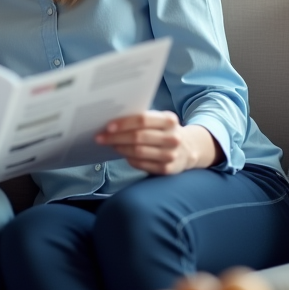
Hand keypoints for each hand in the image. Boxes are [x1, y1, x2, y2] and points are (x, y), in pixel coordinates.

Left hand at [95, 111, 221, 174]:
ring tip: (111, 145)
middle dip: (116, 137)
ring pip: (138, 152)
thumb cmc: (164, 131)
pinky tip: (123, 154)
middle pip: (138, 137)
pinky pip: (142, 164)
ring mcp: (171, 154)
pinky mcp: (168, 169)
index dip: (124, 123)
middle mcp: (172, 137)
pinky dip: (129, 159)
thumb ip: (142, 120)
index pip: (142, 120)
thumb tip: (112, 122)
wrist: (188, 149)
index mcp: (169, 120)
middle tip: (100, 138)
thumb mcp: (159, 120)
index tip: (108, 127)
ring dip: (121, 149)